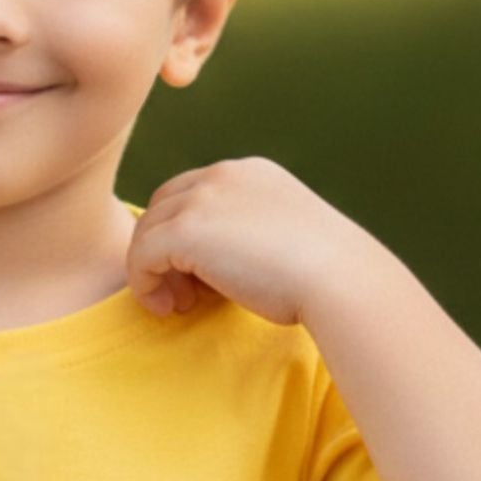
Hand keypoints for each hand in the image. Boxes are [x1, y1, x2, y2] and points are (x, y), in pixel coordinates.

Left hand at [125, 157, 370, 327]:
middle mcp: (222, 174)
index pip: (192, 194)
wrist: (339, 279)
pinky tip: (166, 308)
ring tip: (179, 305)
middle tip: (185, 294)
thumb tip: (225, 263)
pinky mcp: (185, 231)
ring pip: (146, 231)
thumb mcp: (287, 237)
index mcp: (249, 172)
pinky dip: (145, 285)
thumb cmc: (326, 274)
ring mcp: (202, 199)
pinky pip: (140, 256)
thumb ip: (251, 235)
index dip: (185, 236)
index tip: (202, 278)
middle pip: (162, 207)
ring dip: (154, 270)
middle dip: (164, 250)